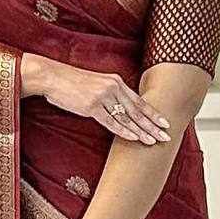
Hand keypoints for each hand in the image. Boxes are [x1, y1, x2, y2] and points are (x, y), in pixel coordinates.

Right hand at [24, 55, 170, 144]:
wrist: (53, 77)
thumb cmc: (73, 83)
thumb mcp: (96, 84)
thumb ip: (110, 94)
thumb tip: (121, 109)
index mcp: (116, 81)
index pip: (139, 100)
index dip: (153, 113)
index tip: (165, 123)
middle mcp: (113, 87)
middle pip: (137, 110)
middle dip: (153, 125)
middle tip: (166, 136)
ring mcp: (103, 97)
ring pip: (127, 118)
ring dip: (141, 131)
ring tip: (153, 141)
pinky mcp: (91, 106)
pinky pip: (111, 122)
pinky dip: (124, 131)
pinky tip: (134, 138)